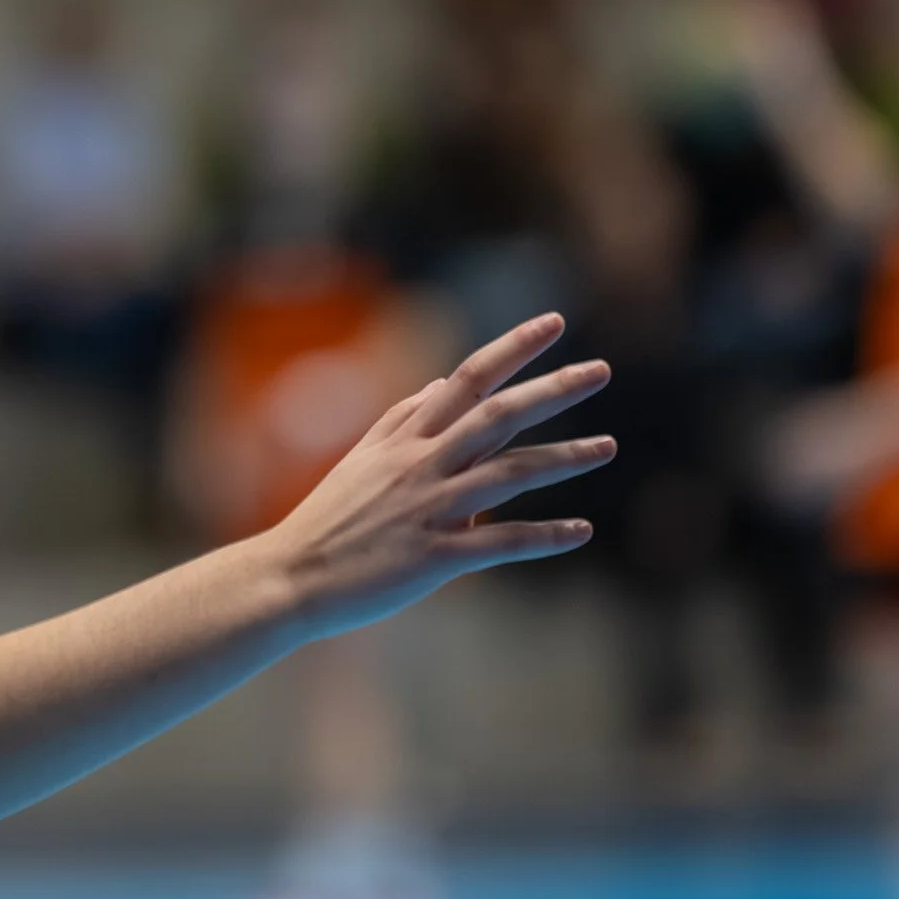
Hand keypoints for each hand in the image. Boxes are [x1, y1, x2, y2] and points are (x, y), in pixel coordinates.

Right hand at [261, 313, 612, 637]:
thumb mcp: (360, 458)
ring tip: (608, 447)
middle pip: (496, 416)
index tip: (552, 323)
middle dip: (551, 390)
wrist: (290, 576)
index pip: (464, 380)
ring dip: (564, 459)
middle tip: (601, 371)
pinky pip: (500, 543)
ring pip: (507, 475)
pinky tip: (581, 530)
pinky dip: (544, 536)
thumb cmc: (328, 520)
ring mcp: (428, 509)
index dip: (510, 349)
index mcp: (403, 440)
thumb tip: (439, 382)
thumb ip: (401, 418)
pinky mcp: (433, 557)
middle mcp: (419, 465)